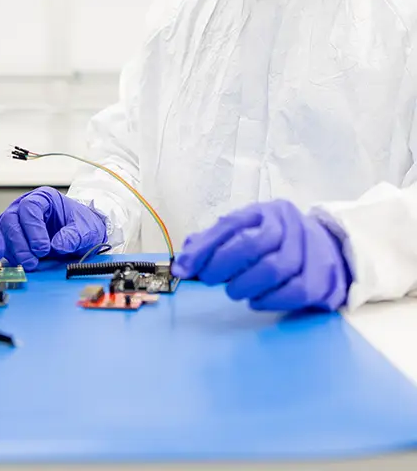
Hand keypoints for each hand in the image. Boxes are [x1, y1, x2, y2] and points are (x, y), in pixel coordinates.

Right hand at [0, 187, 106, 270]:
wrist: (81, 234)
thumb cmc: (81, 225)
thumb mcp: (86, 229)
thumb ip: (74, 236)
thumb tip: (58, 245)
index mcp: (44, 198)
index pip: (30, 207)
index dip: (33, 228)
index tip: (43, 248)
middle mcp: (25, 207)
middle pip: (11, 219)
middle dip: (20, 243)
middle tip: (32, 261)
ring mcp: (17, 221)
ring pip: (4, 233)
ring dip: (14, 251)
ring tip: (29, 265)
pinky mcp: (12, 237)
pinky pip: (3, 245)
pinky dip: (10, 256)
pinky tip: (21, 265)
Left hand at [171, 200, 351, 311]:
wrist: (329, 250)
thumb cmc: (276, 243)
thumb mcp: (245, 234)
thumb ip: (213, 245)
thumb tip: (182, 264)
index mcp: (266, 211)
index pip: (231, 225)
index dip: (205, 248)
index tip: (185, 268)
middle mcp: (289, 224)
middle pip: (254, 243)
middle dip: (224, 264)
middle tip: (210, 279)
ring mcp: (309, 249)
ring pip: (275, 268)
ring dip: (247, 284)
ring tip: (235, 291)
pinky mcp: (321, 277)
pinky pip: (294, 291)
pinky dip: (269, 300)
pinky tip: (256, 301)